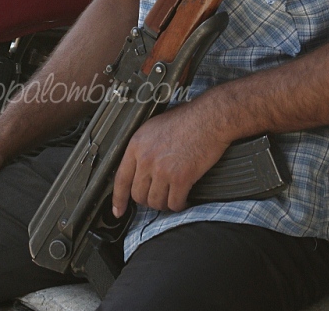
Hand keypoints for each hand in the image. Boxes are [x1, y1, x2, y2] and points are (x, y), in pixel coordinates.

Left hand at [112, 101, 230, 216]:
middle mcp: (146, 159)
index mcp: (137, 144)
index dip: (119, 199)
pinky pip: (174, 203)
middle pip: (138, 195)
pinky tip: (184, 197)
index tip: (119, 211)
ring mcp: (163, 169)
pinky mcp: (181, 178)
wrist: (209, 118)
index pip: (121, 178)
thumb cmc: (186, 119)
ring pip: (156, 202)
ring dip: (165, 203)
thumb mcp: (154, 128)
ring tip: (172, 195)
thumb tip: (139, 169)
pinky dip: (180, 204)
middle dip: (148, 199)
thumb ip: (143, 148)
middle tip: (159, 195)